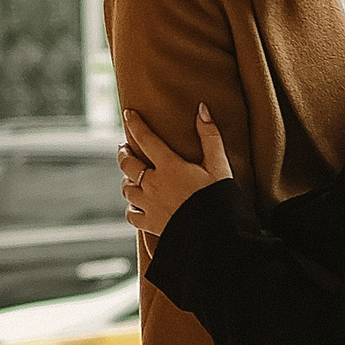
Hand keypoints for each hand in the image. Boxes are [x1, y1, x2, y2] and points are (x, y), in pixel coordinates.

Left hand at [121, 103, 232, 234]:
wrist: (216, 235)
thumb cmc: (220, 198)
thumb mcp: (219, 165)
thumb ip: (210, 136)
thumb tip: (201, 109)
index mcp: (169, 166)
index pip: (146, 139)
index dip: (136, 124)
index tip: (128, 114)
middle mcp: (154, 184)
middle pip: (128, 164)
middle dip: (124, 153)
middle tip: (124, 148)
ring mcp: (150, 205)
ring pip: (127, 189)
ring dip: (126, 180)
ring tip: (130, 176)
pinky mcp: (151, 225)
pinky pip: (131, 214)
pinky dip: (131, 208)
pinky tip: (136, 206)